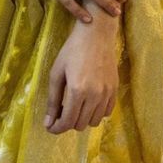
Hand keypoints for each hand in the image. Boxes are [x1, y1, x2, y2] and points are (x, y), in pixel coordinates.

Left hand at [43, 17, 119, 133]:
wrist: (96, 34)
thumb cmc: (72, 50)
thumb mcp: (57, 72)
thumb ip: (52, 100)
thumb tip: (48, 123)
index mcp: (78, 91)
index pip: (67, 122)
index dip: (57, 128)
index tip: (50, 126)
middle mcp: (94, 95)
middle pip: (80, 125)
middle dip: (68, 122)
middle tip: (61, 110)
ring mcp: (107, 93)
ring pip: (94, 122)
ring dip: (82, 118)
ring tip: (75, 104)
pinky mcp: (115, 90)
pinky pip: (106, 113)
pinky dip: (96, 112)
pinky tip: (88, 101)